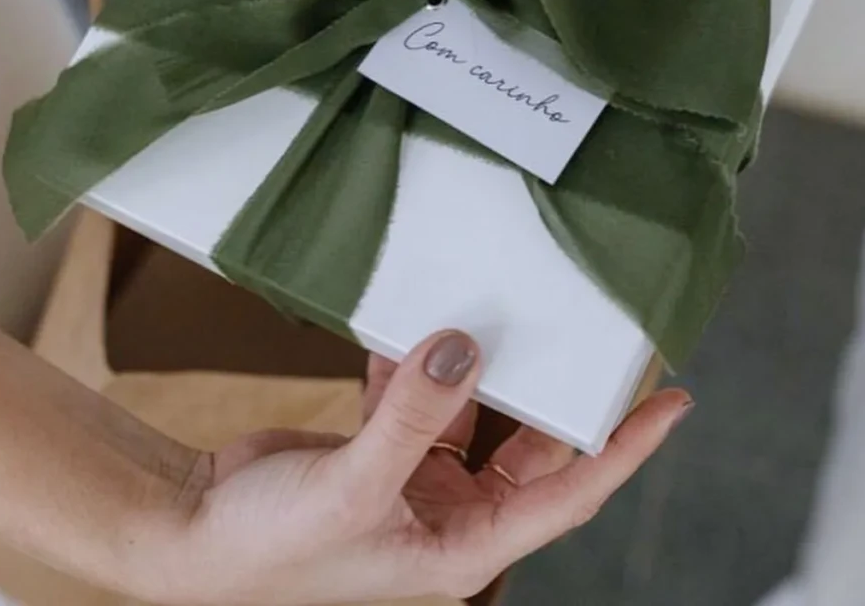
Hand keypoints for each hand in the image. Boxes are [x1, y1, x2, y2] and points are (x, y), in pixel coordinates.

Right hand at [143, 331, 691, 604]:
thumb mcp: (351, 488)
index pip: (570, 494)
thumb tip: (465, 346)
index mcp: (463, 548)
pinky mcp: (380, 449)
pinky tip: (410, 331)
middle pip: (530, 448)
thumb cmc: (268, 551)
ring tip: (500, 314)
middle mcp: (448, 516)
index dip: (626, 450)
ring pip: (474, 414)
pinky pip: (417, 397)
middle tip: (590, 336)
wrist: (191, 539)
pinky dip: (416, 364)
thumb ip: (412, 416)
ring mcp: (414, 480)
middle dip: (556, 396)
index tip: (673, 402)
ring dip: (479, 369)